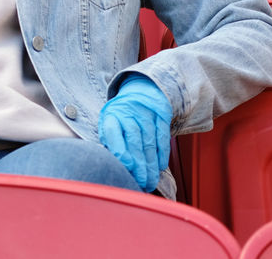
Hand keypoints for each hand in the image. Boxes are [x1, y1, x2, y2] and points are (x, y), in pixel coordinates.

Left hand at [98, 75, 172, 192]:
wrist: (140, 89)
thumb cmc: (122, 114)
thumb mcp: (109, 122)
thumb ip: (109, 141)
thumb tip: (112, 165)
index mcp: (112, 116)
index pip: (113, 133)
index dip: (120, 151)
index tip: (126, 168)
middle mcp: (128, 113)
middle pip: (134, 142)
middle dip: (139, 166)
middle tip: (141, 183)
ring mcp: (146, 113)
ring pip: (149, 142)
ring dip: (151, 164)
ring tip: (150, 181)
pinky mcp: (161, 114)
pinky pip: (162, 136)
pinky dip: (162, 153)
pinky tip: (160, 167)